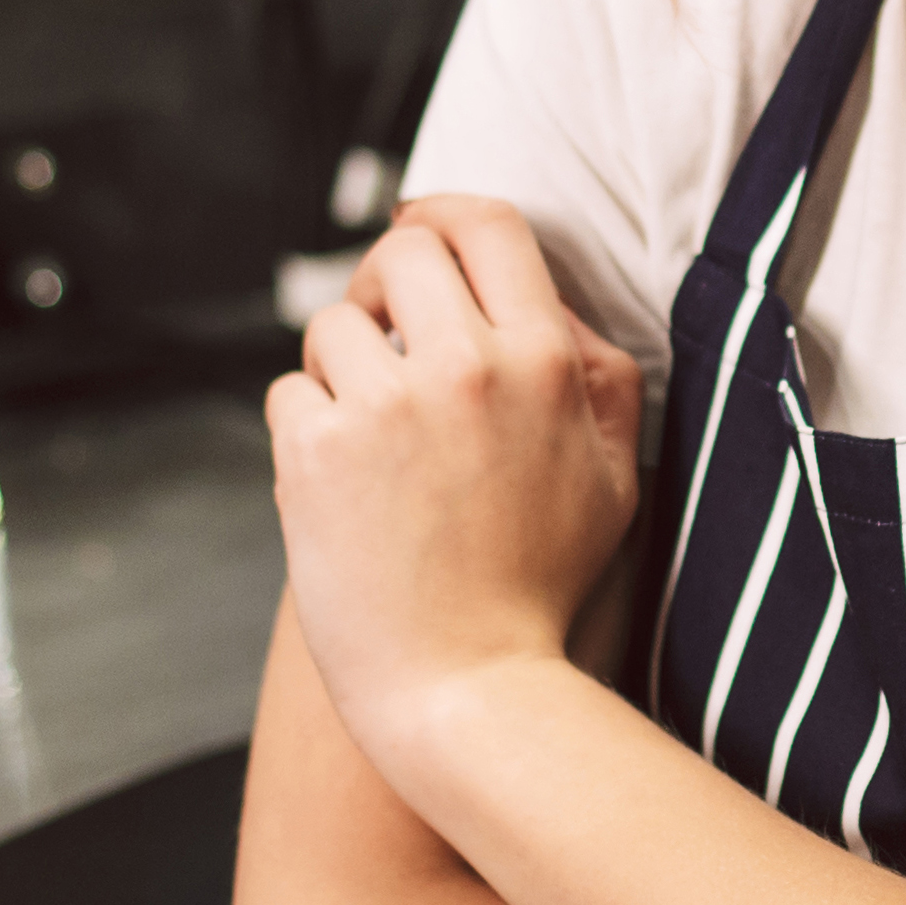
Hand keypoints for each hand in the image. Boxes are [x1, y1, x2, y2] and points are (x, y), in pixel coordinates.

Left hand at [261, 198, 645, 728]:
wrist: (468, 690)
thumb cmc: (541, 588)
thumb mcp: (616, 476)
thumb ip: (597, 374)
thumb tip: (544, 297)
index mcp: (545, 362)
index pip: (488, 225)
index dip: (443, 214)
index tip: (418, 228)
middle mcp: (467, 368)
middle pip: (401, 253)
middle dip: (385, 286)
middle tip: (384, 338)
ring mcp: (386, 407)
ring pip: (333, 324)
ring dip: (340, 367)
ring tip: (368, 437)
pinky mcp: (317, 451)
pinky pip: (289, 391)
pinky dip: (305, 427)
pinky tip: (340, 483)